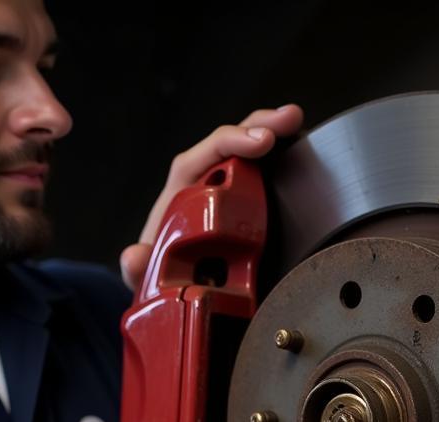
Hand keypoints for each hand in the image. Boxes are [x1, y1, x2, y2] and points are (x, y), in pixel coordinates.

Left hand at [119, 103, 303, 290]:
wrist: (169, 284)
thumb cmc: (159, 271)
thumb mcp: (145, 274)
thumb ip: (137, 268)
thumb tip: (134, 257)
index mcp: (180, 196)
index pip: (202, 158)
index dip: (231, 143)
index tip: (259, 142)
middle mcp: (202, 187)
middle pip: (229, 145)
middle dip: (258, 126)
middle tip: (289, 120)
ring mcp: (225, 195)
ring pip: (249, 157)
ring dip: (275, 136)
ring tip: (297, 122)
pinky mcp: (246, 208)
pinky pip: (264, 179)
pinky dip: (284, 164)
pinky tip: (305, 154)